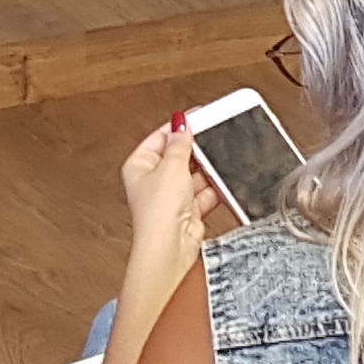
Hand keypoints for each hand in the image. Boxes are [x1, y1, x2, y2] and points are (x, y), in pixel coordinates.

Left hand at [120, 117, 221, 263]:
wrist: (170, 247)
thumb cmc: (158, 213)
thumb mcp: (171, 166)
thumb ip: (180, 142)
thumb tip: (181, 122)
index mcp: (139, 165)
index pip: (161, 137)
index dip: (180, 127)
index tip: (199, 116)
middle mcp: (153, 181)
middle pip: (179, 156)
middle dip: (197, 151)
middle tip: (214, 138)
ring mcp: (171, 197)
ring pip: (195, 175)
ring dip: (208, 171)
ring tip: (221, 162)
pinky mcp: (188, 211)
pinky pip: (205, 193)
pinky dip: (215, 189)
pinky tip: (225, 182)